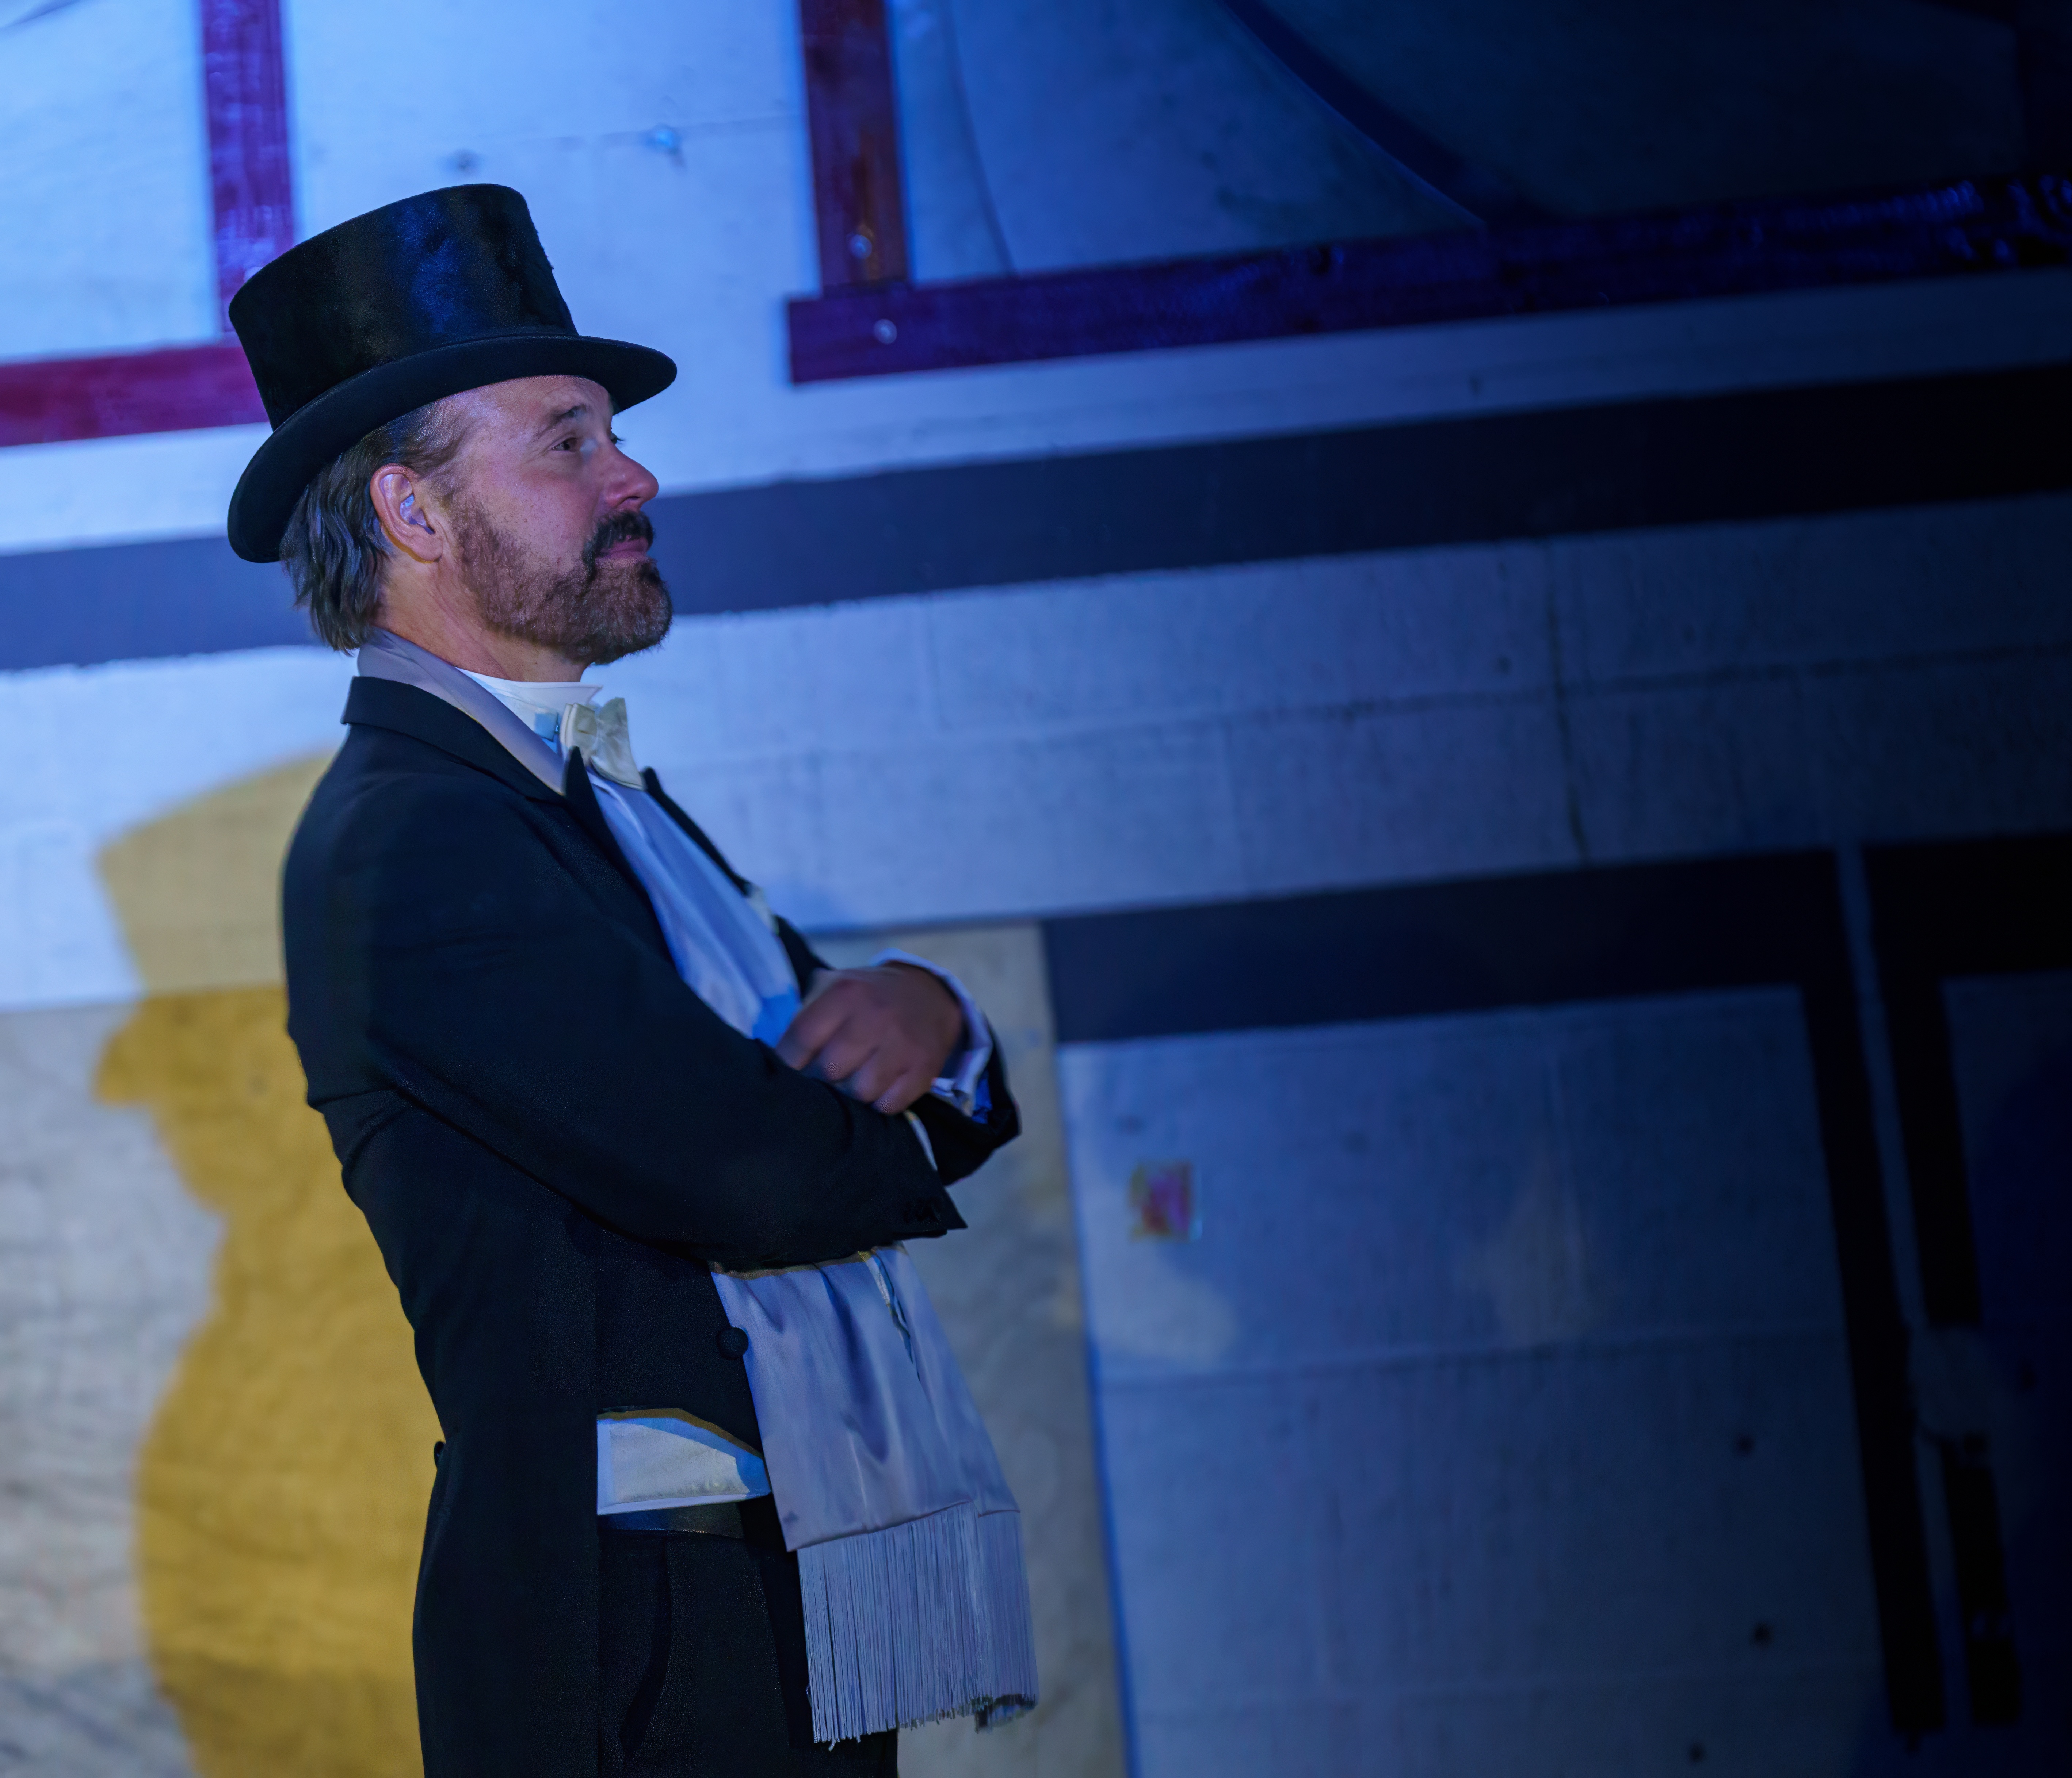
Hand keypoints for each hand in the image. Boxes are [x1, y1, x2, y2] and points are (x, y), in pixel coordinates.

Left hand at [775, 964, 963, 1114]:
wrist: (930, 994)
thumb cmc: (868, 995)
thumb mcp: (834, 986)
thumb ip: (805, 1014)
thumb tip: (776, 1058)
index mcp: (846, 992)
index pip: (801, 1038)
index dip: (788, 1062)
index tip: (786, 1073)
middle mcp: (875, 1016)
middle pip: (829, 1070)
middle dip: (821, 1079)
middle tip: (823, 1078)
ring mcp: (903, 1044)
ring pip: (860, 1092)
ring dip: (851, 1094)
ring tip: (851, 1082)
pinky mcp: (924, 1068)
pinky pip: (889, 1104)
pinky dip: (879, 1103)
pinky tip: (878, 1088)